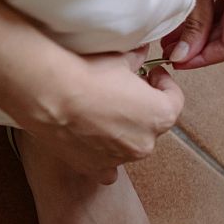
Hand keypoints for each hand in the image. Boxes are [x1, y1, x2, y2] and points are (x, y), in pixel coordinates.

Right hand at [10, 49, 183, 183]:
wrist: (49, 94)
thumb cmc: (87, 74)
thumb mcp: (119, 59)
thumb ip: (136, 60)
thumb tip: (138, 54)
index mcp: (160, 115)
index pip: (174, 99)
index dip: (163, 83)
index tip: (151, 74)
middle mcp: (145, 143)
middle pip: (151, 124)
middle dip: (141, 108)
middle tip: (123, 91)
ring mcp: (120, 159)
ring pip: (129, 145)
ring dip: (122, 131)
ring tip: (102, 112)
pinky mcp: (95, 167)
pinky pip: (107, 168)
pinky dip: (104, 158)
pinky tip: (95, 145)